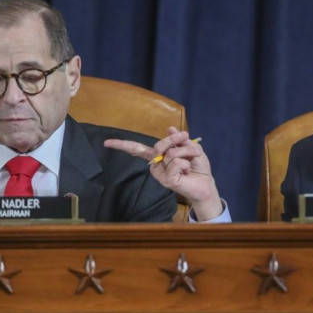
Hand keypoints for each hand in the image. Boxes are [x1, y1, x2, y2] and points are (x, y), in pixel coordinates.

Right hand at [103, 127, 223, 220]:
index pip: (137, 150)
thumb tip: (170, 128)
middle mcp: (156, 165)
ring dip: (187, 154)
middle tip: (187, 137)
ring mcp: (160, 174)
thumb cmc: (197, 167)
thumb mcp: (191, 148)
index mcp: (158, 156)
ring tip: (191, 162)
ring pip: (171, 153)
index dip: (122, 145)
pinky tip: (187, 171)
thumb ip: (179, 140)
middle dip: (175, 140)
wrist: (206, 183)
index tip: (106, 143)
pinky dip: (186, 163)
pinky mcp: (166, 180)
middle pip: (159, 145)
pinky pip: (175, 163)